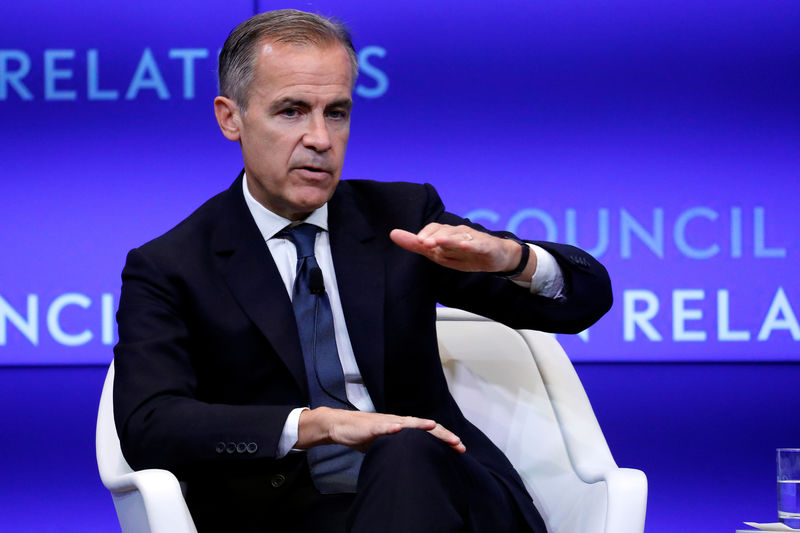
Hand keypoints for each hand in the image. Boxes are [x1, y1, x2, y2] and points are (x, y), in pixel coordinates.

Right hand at [297, 407, 465, 452]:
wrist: (341, 426)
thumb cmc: (365, 435)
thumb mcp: (388, 444)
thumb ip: (403, 447)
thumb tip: (421, 459)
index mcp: (404, 427)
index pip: (429, 432)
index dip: (445, 439)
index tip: (460, 448)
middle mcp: (398, 422)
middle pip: (424, 426)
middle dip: (442, 434)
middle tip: (458, 443)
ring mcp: (386, 422)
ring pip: (407, 423)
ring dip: (421, 425)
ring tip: (434, 427)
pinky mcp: (371, 426)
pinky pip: (382, 426)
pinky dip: (391, 427)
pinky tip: (398, 428)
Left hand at [390, 223, 535, 278]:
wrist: (496, 257)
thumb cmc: (465, 255)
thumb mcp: (439, 254)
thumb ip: (417, 245)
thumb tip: (392, 234)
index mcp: (447, 234)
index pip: (434, 229)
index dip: (426, 233)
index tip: (418, 241)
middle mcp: (459, 233)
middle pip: (445, 232)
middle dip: (435, 236)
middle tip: (424, 243)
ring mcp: (473, 238)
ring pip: (459, 237)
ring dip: (449, 239)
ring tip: (439, 242)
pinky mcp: (486, 246)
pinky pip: (478, 245)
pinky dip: (471, 245)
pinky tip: (465, 246)